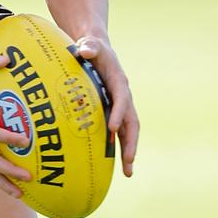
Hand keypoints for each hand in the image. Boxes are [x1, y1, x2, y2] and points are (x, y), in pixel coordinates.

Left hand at [75, 36, 138, 177]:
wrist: (96, 48)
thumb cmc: (91, 47)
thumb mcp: (90, 43)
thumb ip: (89, 46)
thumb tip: (85, 49)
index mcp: (118, 81)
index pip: (122, 99)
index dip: (118, 113)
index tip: (112, 128)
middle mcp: (123, 96)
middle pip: (131, 122)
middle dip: (130, 142)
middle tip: (128, 161)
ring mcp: (120, 106)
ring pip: (128, 131)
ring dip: (129, 151)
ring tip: (127, 173)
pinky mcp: (113, 111)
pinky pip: (120, 132)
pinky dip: (120, 148)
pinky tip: (117, 166)